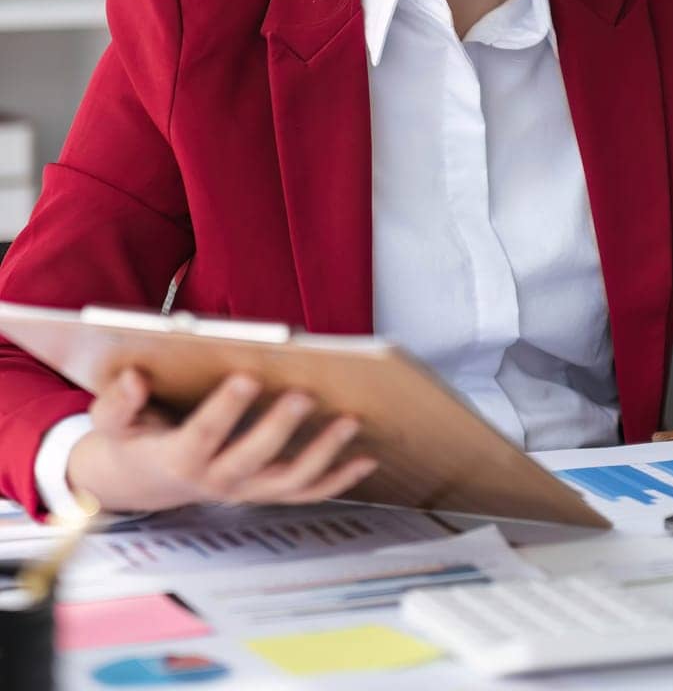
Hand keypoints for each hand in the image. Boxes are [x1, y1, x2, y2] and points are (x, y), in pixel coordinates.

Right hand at [66, 366, 377, 513]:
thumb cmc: (133, 439)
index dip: (224, 410)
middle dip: (279, 428)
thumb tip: (133, 378)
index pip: (202, 437)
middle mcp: (215, 481)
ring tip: (351, 421)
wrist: (141, 480)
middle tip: (305, 395)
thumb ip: (117, 402)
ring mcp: (245, 490)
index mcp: (177, 459)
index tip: (246, 376)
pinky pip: (306, 492)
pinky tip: (366, 457)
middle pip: (251, 460)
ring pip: (289, 482)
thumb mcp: (110, 421)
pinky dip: (339, 479)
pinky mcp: (265, 491)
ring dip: (323, 454)